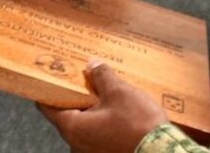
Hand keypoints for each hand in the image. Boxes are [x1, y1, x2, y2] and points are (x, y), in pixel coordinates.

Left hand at [39, 62, 169, 152]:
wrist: (162, 151)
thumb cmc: (137, 125)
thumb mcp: (118, 91)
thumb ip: (101, 76)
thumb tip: (93, 65)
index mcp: (72, 128)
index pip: (47, 107)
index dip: (49, 89)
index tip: (52, 76)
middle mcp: (77, 145)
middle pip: (67, 115)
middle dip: (77, 97)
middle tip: (85, 79)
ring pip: (85, 126)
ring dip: (93, 110)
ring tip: (106, 92)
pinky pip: (97, 135)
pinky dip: (103, 122)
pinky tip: (118, 111)